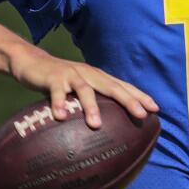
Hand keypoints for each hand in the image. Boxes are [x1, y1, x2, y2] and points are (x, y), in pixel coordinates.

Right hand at [9, 47, 157, 128]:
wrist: (33, 62)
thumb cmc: (62, 81)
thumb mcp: (82, 88)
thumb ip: (95, 102)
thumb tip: (109, 127)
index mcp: (99, 78)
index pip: (124, 86)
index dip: (140, 96)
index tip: (156, 109)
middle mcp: (89, 74)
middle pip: (113, 87)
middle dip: (128, 100)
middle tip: (141, 114)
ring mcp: (71, 75)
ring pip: (85, 90)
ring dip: (91, 107)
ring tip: (96, 124)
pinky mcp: (53, 78)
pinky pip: (56, 92)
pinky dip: (59, 103)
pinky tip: (61, 117)